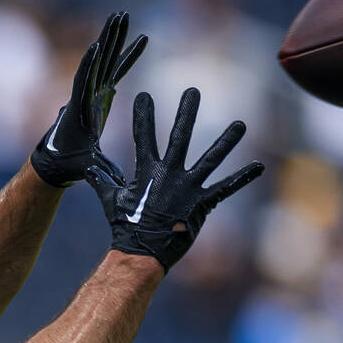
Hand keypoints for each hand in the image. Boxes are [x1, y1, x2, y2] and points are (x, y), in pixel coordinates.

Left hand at [30, 11, 146, 187]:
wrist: (61, 160)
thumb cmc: (71, 164)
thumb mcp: (86, 167)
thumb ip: (99, 171)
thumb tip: (114, 184)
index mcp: (79, 107)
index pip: (83, 81)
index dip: (89, 65)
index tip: (95, 46)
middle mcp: (85, 93)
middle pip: (97, 60)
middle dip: (107, 38)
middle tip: (118, 16)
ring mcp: (94, 90)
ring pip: (107, 59)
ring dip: (117, 37)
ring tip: (125, 15)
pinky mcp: (102, 93)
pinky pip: (118, 69)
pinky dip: (129, 55)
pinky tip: (142, 40)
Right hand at [87, 89, 263, 271]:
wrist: (141, 252)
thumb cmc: (125, 227)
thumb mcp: (111, 200)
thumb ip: (101, 181)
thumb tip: (84, 170)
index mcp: (147, 171)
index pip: (143, 136)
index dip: (142, 115)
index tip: (144, 95)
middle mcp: (170, 174)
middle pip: (180, 136)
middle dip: (186, 112)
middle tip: (193, 90)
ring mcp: (188, 188)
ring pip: (210, 158)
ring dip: (226, 141)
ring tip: (240, 124)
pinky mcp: (202, 204)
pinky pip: (225, 188)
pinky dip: (242, 177)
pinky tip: (258, 166)